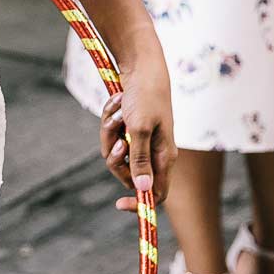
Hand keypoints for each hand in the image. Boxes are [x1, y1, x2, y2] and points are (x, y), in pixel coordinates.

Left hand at [101, 69, 175, 212]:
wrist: (141, 69)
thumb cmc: (145, 97)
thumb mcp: (139, 129)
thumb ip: (140, 160)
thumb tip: (144, 190)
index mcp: (164, 157)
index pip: (156, 193)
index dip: (140, 202)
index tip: (118, 204)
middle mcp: (153, 152)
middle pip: (127, 174)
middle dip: (116, 158)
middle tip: (118, 141)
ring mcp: (140, 140)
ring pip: (114, 152)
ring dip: (110, 132)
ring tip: (118, 114)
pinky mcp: (128, 129)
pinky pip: (110, 135)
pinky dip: (109, 121)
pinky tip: (116, 104)